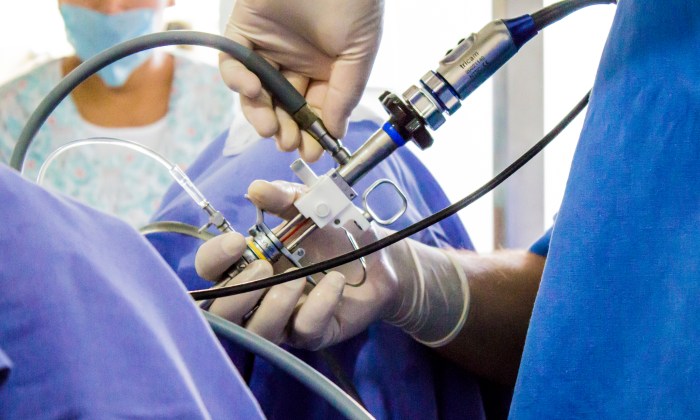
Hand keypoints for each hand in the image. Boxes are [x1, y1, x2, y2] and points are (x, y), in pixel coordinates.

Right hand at [195, 180, 469, 348]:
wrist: (380, 256)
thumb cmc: (335, 231)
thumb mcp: (310, 205)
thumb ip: (284, 198)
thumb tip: (257, 189)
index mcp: (248, 263)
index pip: (210, 269)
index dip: (214, 258)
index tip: (238, 241)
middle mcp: (258, 296)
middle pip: (220, 312)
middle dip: (237, 292)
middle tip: (266, 265)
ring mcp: (284, 319)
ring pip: (256, 331)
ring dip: (273, 305)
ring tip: (296, 280)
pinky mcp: (314, 333)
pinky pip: (304, 330)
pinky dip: (318, 306)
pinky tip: (334, 282)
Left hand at [219, 0, 383, 161]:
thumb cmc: (353, 0)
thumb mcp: (359, 53)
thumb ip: (345, 94)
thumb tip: (335, 132)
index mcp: (326, 68)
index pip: (315, 109)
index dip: (312, 132)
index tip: (312, 152)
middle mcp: (296, 60)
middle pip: (285, 105)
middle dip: (286, 128)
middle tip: (288, 144)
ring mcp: (269, 47)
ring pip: (258, 92)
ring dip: (261, 113)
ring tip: (270, 128)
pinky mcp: (244, 31)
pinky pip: (234, 64)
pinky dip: (239, 82)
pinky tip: (254, 91)